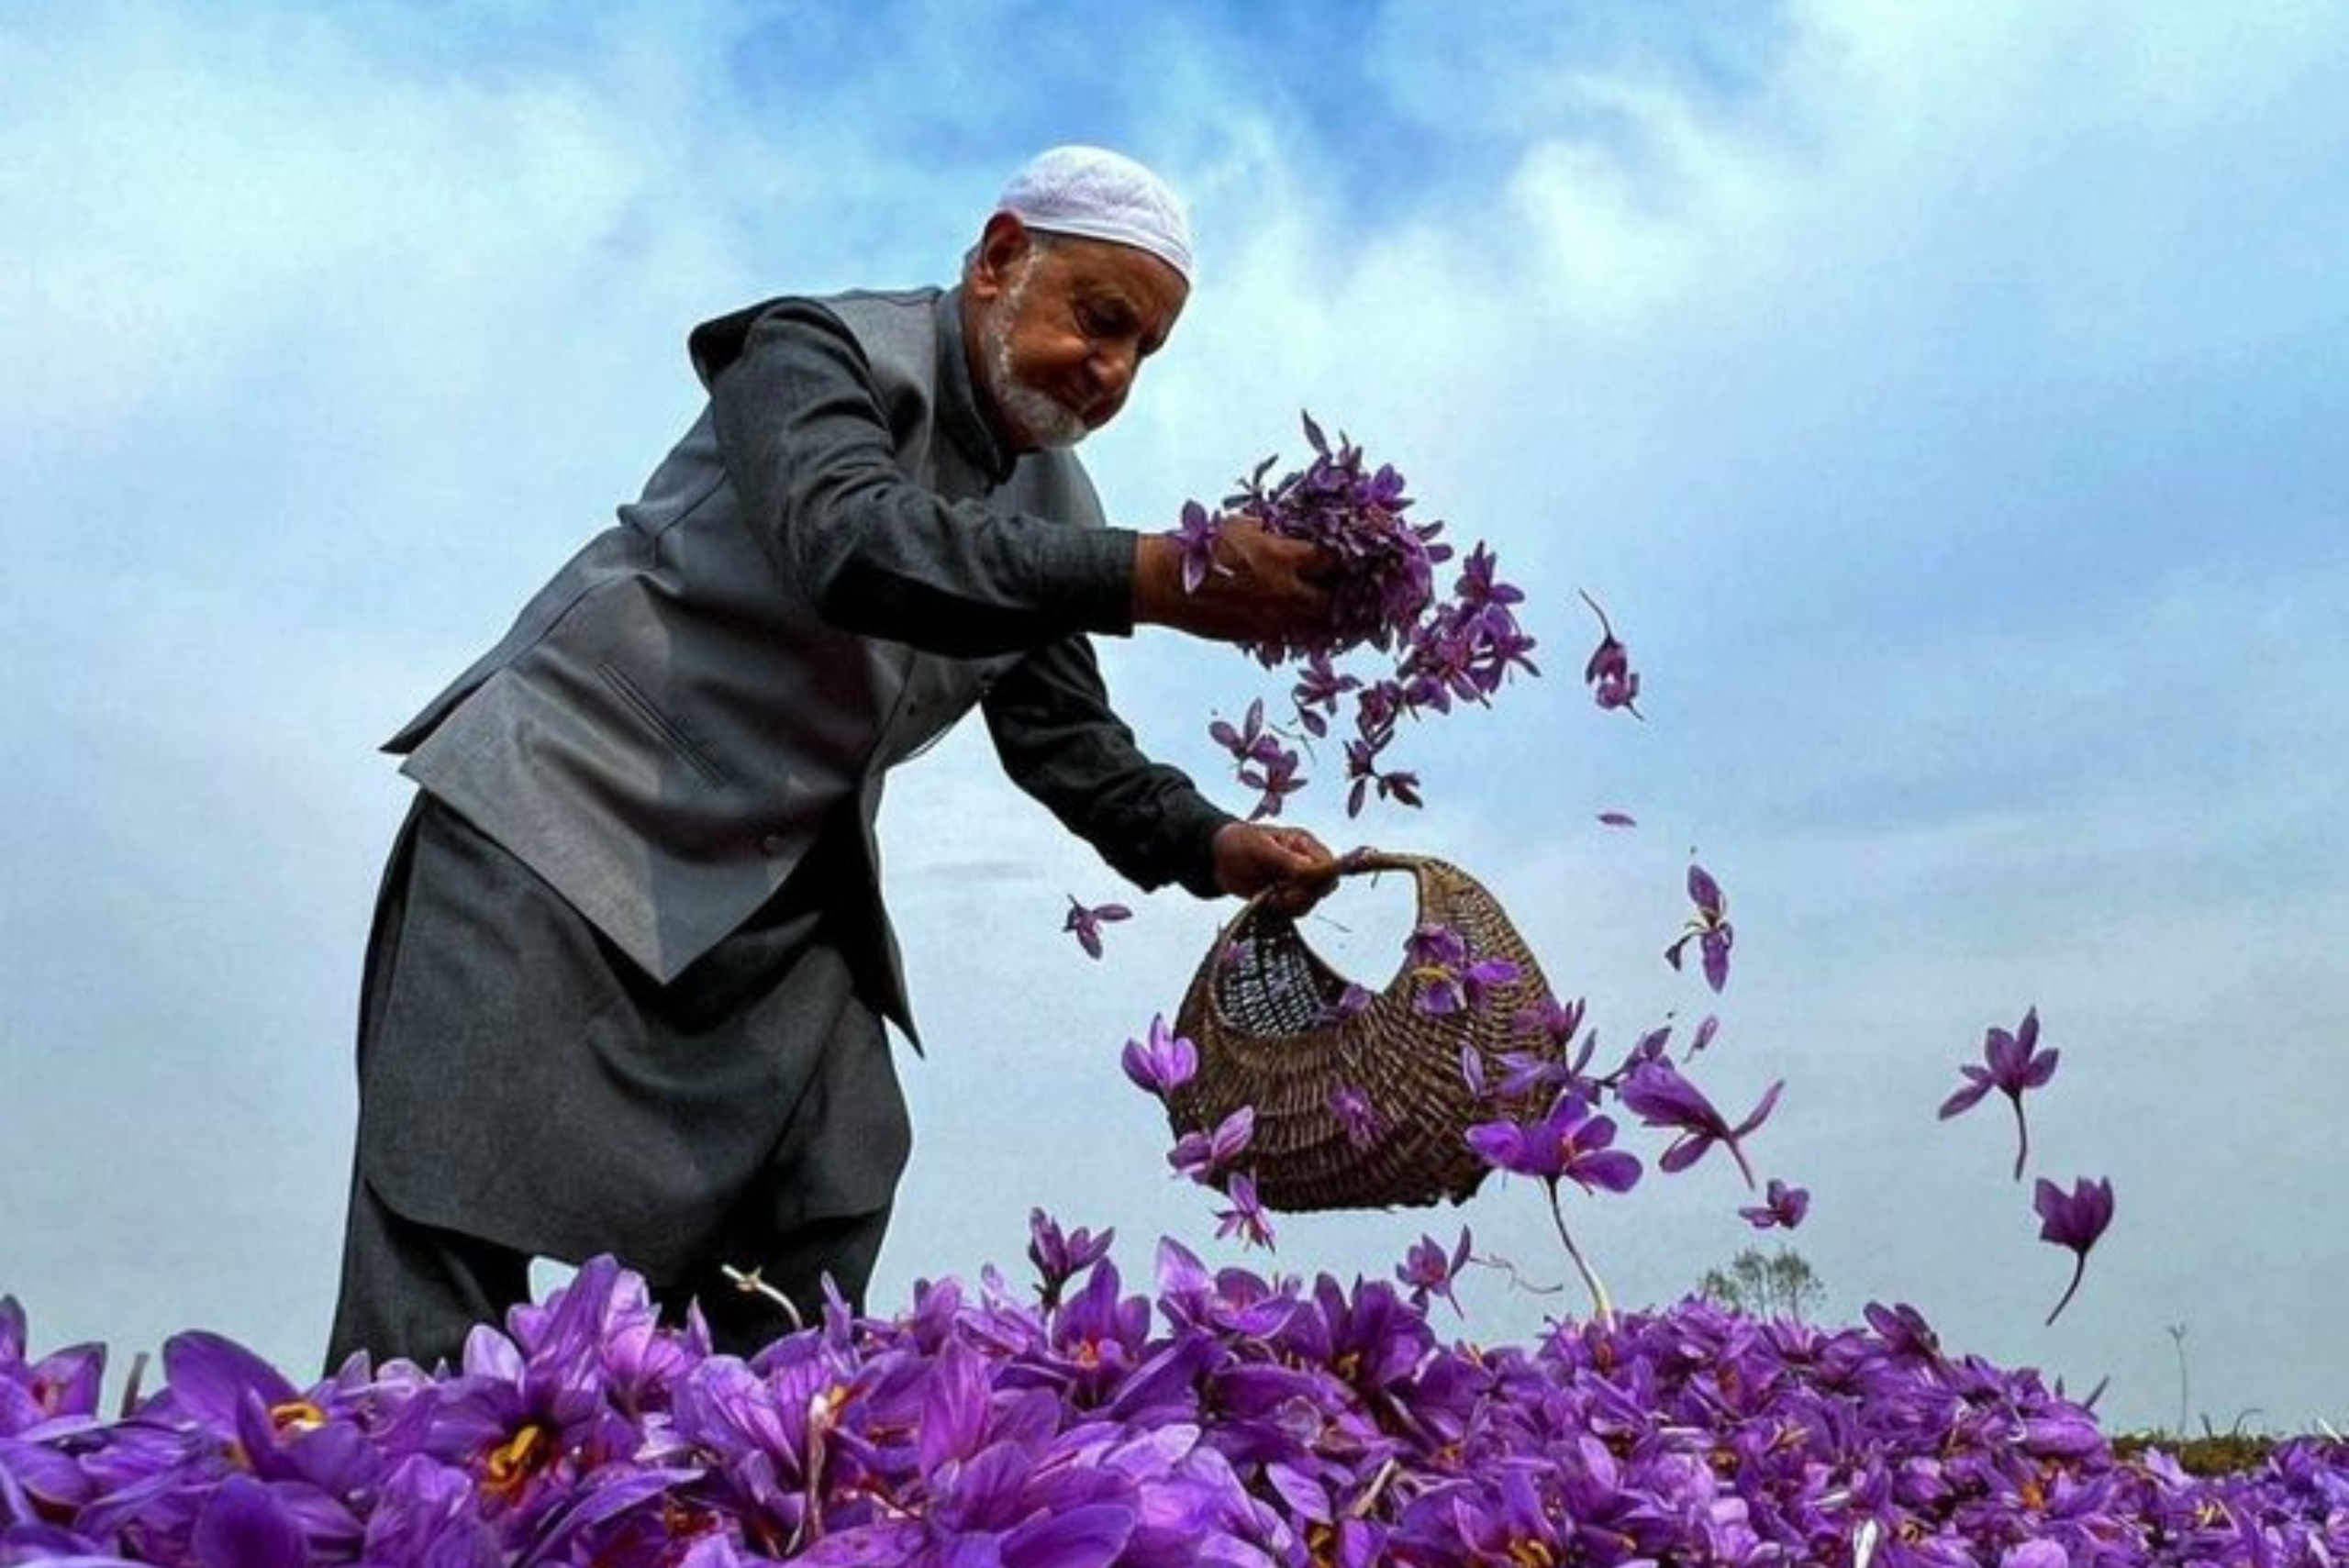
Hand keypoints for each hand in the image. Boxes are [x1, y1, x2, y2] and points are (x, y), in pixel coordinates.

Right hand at [1132, 522, 1335, 644]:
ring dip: (1315, 612)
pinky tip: (1286, 614)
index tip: (1339, 555)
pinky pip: (1287, 635)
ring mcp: (1271, 619)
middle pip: (1330, 599)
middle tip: (1331, 582)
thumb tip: (1295, 534)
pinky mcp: (1255, 636)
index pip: (1332, 560)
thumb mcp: (1243, 526)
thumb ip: (1275, 534)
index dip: (1339, 558)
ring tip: (1311, 600)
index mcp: (1283, 558)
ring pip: (1311, 623)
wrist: (1164, 581)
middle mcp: (1284, 592)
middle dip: (1334, 590)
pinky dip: (1292, 625)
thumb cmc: (1200, 548)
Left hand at [1211, 822, 1339, 915]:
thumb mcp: (1261, 847)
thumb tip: (1319, 869)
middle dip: (1302, 895)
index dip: (1321, 878)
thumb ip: (1290, 860)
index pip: (1329, 865)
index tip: (1298, 884)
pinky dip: (1281, 911)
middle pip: (1323, 888)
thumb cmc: (1237, 843)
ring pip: (1309, 903)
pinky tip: (1266, 902)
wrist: (1215, 859)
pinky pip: (1294, 911)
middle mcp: (1305, 864)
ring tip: (1269, 896)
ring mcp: (1295, 882)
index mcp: (1304, 844)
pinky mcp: (1284, 898)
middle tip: (1279, 893)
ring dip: (1289, 905)